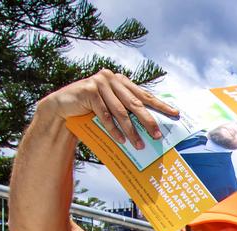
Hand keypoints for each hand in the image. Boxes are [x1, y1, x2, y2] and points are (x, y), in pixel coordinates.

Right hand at [39, 69, 177, 148]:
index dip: (160, 105)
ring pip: (120, 112)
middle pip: (135, 104)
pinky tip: (121, 140)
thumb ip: (127, 108)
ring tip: (139, 145)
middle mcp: (111, 78)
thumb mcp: (111, 106)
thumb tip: (151, 125)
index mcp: (120, 80)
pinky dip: (113, 129)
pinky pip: (105, 115)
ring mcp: (99, 83)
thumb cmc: (90, 108)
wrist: (62, 106)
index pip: (144, 94)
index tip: (175, 114)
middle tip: (157, 135)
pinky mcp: (88, 91)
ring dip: (131, 131)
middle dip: (148, 121)